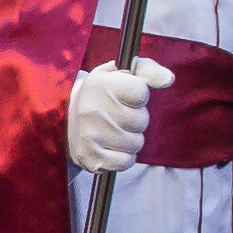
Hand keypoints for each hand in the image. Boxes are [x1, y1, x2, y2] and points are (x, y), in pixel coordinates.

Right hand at [66, 55, 175, 174]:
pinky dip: (122, 157)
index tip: (125, 96)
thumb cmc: (101, 94)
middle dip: (135, 120)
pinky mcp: (91, 158)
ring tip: (114, 132)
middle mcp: (92, 109)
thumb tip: (168, 79)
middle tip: (118, 116)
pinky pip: (126, 162)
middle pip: (142, 120)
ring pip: (136, 143)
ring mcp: (90, 135)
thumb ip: (147, 70)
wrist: (64, 120)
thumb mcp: (119, 74)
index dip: (138, 96)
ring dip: (130, 139)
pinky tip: (110, 147)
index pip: (141, 92)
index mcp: (99, 84)